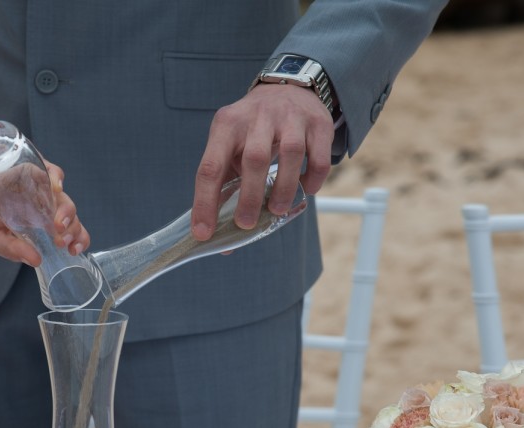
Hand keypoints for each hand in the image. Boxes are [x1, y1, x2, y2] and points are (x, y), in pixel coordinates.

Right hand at [0, 144, 88, 266]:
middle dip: (73, 228)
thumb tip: (37, 261)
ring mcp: (34, 184)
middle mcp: (37, 204)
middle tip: (63, 239)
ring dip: (66, 209)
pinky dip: (56, 179)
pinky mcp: (28, 164)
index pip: (62, 232)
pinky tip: (54, 189)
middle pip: (68, 215)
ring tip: (59, 223)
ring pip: (62, 195)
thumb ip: (13, 250)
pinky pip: (50, 170)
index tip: (73, 250)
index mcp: (32, 223)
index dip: (74, 240)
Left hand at [191, 84, 333, 239]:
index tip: (204, 233)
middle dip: (250, 197)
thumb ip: (226, 188)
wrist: (287, 89)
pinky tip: (306, 189)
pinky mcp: (318, 123)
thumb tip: (223, 242)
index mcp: (226, 125)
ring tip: (277, 210)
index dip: (205, 203)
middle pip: (253, 159)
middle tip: (246, 224)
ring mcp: (290, 117)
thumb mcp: (231, 146)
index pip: (210, 167)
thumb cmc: (252, 130)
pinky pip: (319, 156)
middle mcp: (257, 117)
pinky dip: (314, 179)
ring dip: (284, 188)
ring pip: (291, 153)